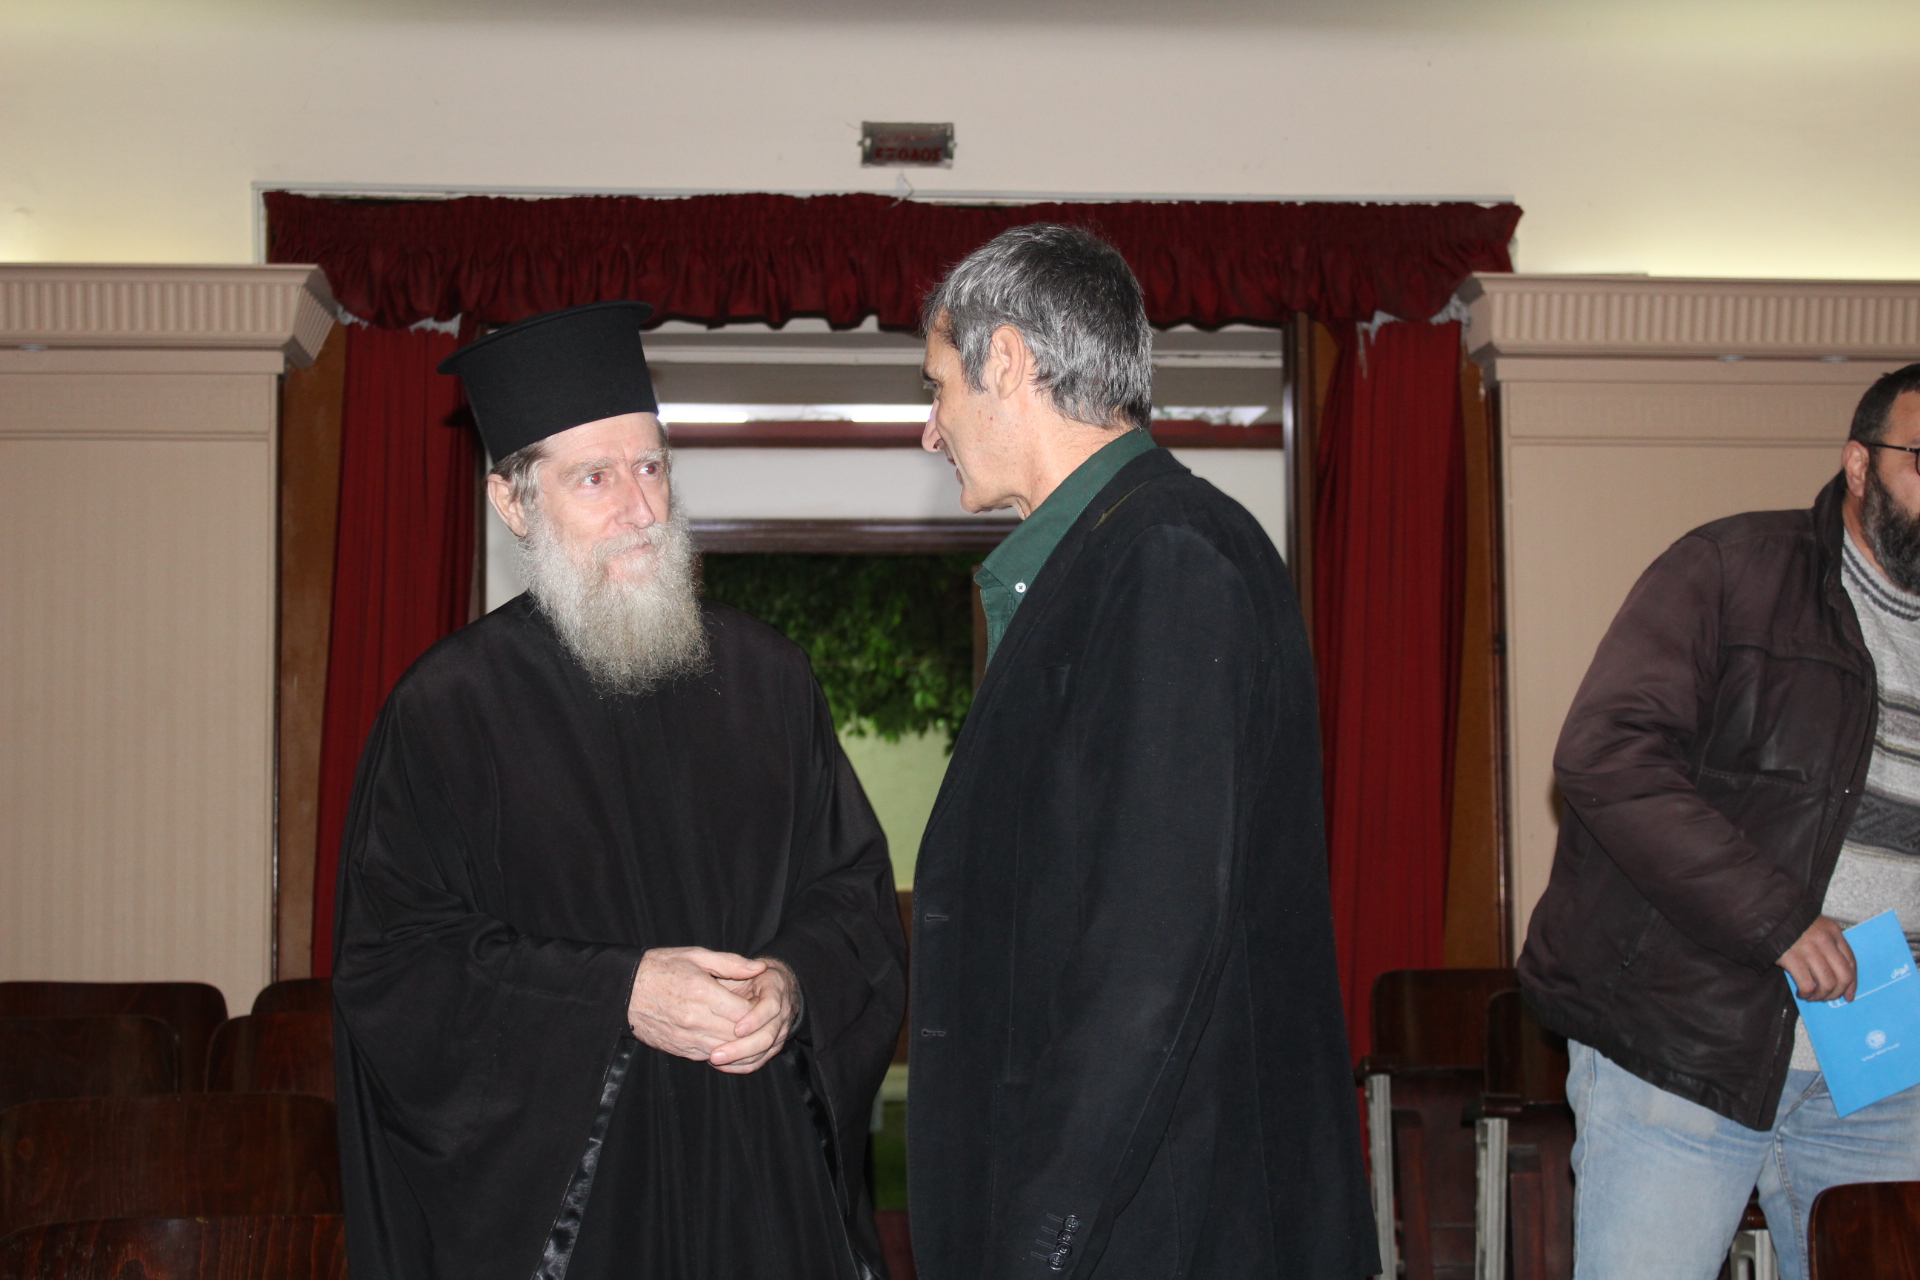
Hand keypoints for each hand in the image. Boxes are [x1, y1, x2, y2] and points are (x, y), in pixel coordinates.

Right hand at [627, 947, 762, 1060]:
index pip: (745, 1012)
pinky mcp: (678, 1049)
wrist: (623, 990)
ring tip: (750, 1034)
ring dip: (741, 1045)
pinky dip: (723, 1052)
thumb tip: (760, 968)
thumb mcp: (695, 955)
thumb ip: (731, 963)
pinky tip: (729, 1042)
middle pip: (738, 1034)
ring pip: (725, 1049)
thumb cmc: (660, 967)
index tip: (765, 1004)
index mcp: (702, 992)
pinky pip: (708, 1056)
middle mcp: (695, 1019)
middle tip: (763, 1022)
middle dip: (754, 1031)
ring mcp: (686, 1037)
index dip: (760, 1011)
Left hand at [708, 958, 801, 1074]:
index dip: (755, 1019)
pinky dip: (739, 1065)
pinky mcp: (772, 1045)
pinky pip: (759, 1061)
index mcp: (776, 988)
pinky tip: (721, 1064)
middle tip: (715, 1053)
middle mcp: (782, 1013)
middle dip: (741, 1047)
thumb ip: (739, 964)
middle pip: (767, 1036)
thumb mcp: (742, 965)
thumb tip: (755, 967)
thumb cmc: (748, 974)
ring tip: (712, 1059)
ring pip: (763, 1052)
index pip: (771, 1007)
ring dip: (737, 1059)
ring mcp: (779, 1031)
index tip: (736, 1029)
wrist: (770, 985)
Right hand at [1777, 916, 1857, 1001]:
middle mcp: (1825, 941)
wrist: (1766, 914)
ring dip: (1822, 996)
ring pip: (1827, 983)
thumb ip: (1827, 944)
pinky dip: (1807, 994)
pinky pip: (1808, 985)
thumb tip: (1835, 975)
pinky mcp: (1793, 958)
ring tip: (1812, 997)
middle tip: (1828, 998)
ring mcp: (1809, 950)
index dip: (1852, 984)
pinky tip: (1801, 993)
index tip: (1848, 996)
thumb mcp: (1815, 926)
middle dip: (1837, 992)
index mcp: (1833, 932)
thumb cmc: (1789, 922)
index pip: (1851, 963)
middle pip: (1843, 976)